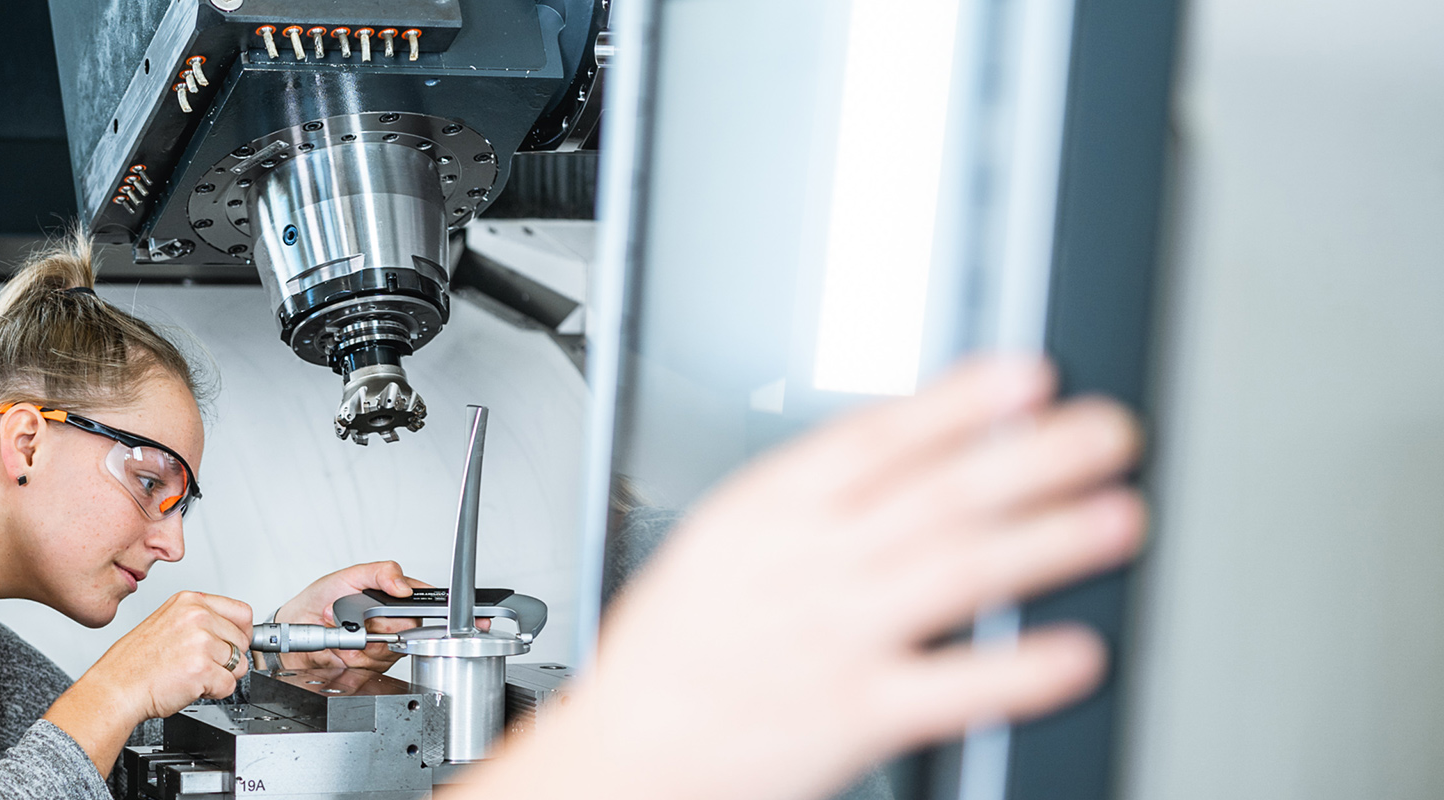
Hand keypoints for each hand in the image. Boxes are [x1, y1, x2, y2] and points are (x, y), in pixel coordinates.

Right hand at [45, 591, 252, 774]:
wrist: (117, 687)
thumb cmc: (136, 661)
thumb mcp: (168, 622)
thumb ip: (201, 621)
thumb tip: (232, 631)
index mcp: (190, 602)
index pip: (241, 612)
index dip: (240, 633)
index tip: (234, 643)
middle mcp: (198, 617)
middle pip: (243, 641)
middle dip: (229, 658)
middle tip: (203, 665)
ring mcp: (202, 642)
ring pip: (239, 665)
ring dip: (221, 676)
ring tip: (193, 675)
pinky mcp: (203, 669)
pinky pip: (229, 686)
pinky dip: (214, 692)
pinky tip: (191, 686)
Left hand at [271, 561, 434, 671]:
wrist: (300, 625)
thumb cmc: (322, 598)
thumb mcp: (351, 575)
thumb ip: (381, 573)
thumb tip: (404, 587)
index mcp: (395, 596)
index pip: (421, 601)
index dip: (414, 606)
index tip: (393, 606)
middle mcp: (395, 621)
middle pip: (407, 627)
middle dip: (375, 621)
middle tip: (354, 613)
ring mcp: (386, 644)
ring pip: (389, 647)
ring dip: (360, 639)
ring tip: (343, 627)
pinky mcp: (373, 664)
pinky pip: (371, 662)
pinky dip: (352, 653)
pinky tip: (342, 644)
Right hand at [462, 356, 1145, 799]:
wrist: (625, 755)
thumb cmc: (670, 654)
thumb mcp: (718, 543)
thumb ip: (805, 497)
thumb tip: (907, 443)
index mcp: (764, 515)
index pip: (874, 439)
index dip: (958, 401)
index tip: (1026, 376)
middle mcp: (804, 568)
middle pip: (936, 495)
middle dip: (1033, 457)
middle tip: (1107, 432)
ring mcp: (831, 640)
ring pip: (956, 574)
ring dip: (1048, 542)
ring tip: (1120, 517)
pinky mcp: (852, 717)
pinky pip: (949, 689)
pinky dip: (1016, 671)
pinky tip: (1075, 652)